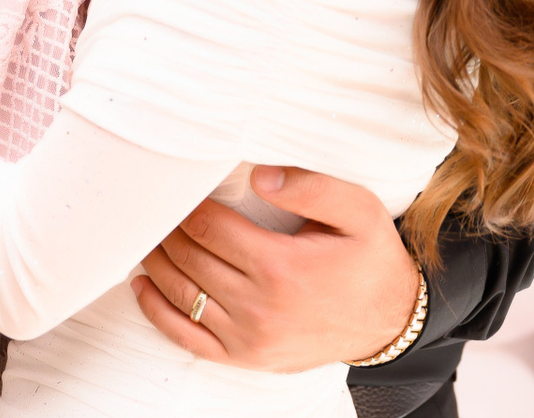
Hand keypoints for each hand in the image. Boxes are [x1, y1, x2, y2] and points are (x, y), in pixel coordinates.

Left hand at [131, 166, 421, 372]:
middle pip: (190, 258)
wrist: (389, 322)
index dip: (186, 205)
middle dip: (168, 229)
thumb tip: (258, 177)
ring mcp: (249, 338)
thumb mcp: (359, 211)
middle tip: (155, 207)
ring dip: (157, 263)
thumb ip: (311, 187)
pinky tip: (143, 286)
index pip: (209, 227)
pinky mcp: (246, 357)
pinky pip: (188, 338)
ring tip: (148, 236)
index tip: (177, 186)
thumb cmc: (370, 259)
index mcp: (281, 266)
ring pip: (183, 294)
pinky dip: (158, 311)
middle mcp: (260, 307)